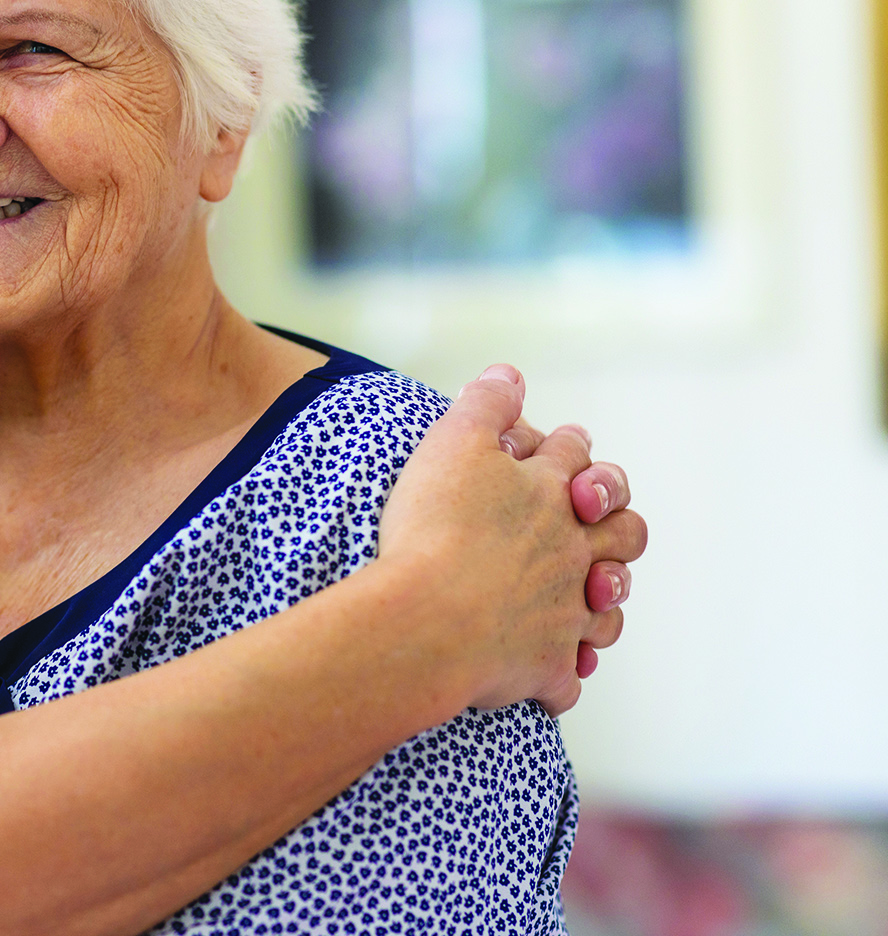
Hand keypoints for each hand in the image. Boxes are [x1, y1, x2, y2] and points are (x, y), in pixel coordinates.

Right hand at [376, 365, 646, 716]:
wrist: (425, 618)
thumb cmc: (432, 529)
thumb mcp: (451, 444)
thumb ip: (485, 404)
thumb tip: (510, 373)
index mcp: (548, 494)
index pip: (574, 456)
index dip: (570, 446)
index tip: (568, 445)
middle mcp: (570, 550)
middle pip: (623, 531)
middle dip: (616, 521)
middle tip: (596, 519)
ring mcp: (564, 611)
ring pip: (608, 605)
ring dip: (602, 598)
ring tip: (588, 595)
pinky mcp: (546, 665)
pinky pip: (567, 676)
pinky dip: (565, 673)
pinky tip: (554, 670)